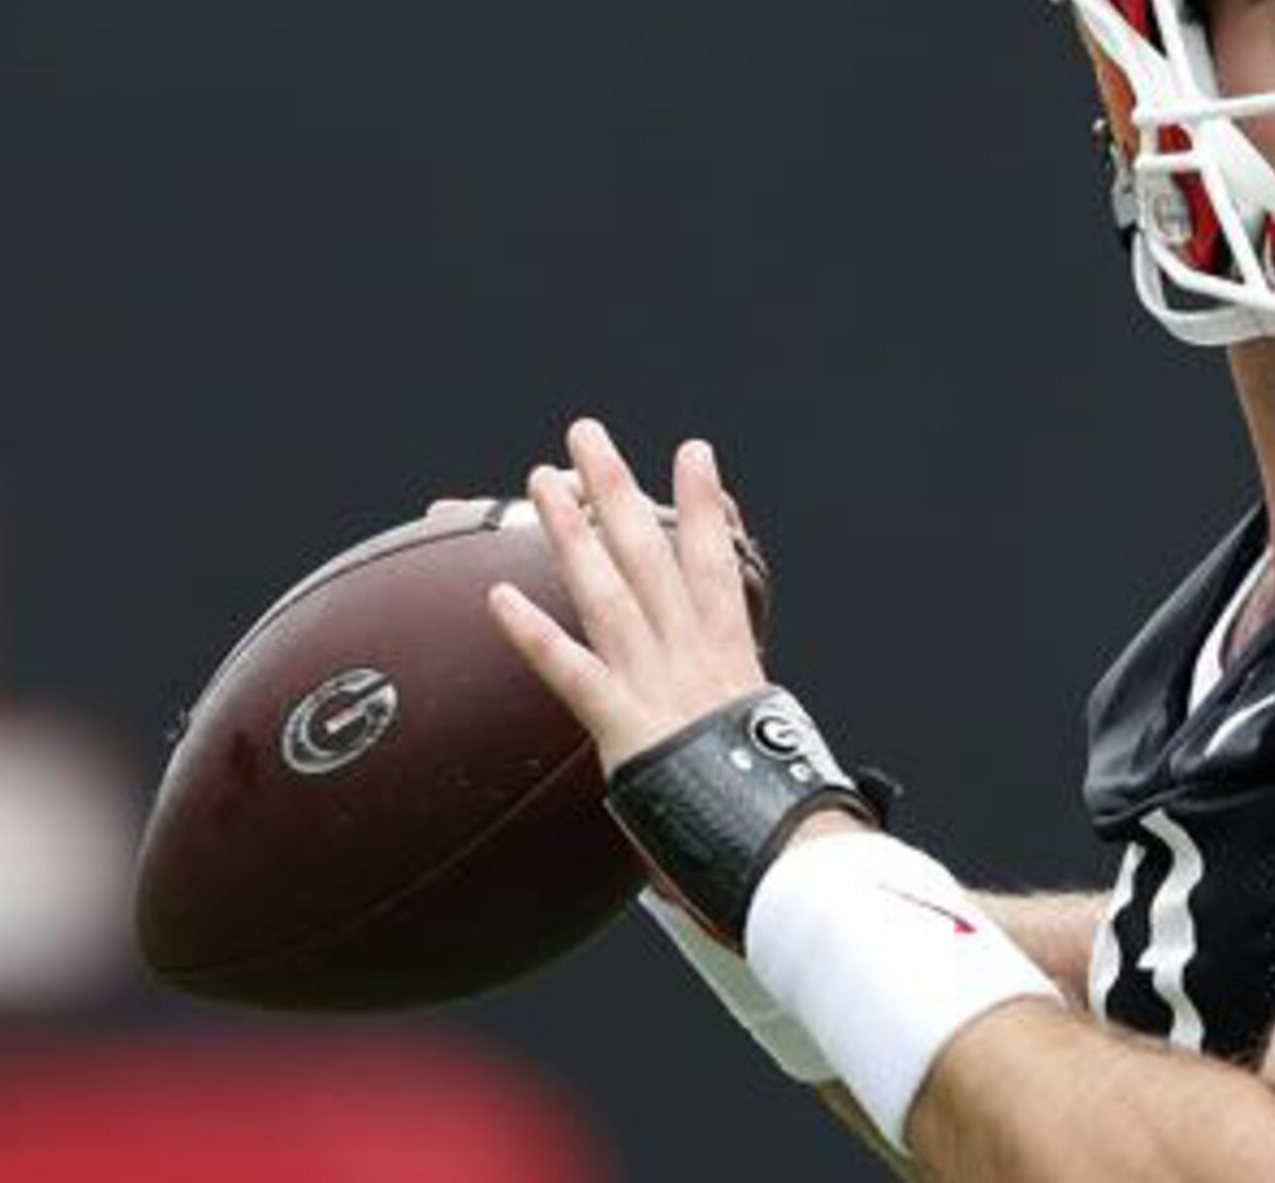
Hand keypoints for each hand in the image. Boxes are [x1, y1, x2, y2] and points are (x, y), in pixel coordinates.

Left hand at [486, 418, 771, 772]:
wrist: (777, 840)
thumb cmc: (772, 799)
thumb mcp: (766, 739)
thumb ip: (742, 713)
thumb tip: (747, 715)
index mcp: (731, 652)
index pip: (717, 560)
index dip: (705, 504)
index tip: (693, 453)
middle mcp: (692, 653)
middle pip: (651, 554)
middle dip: (618, 489)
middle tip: (587, 435)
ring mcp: (656, 683)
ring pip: (608, 591)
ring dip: (573, 532)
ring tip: (542, 481)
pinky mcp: (622, 724)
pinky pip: (570, 673)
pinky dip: (534, 635)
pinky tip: (498, 599)